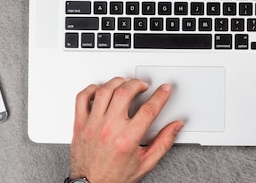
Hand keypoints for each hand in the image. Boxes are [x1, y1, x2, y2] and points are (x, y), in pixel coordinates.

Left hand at [69, 78, 183, 182]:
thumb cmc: (115, 176)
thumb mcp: (146, 163)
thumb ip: (163, 142)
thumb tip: (175, 126)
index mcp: (127, 140)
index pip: (148, 109)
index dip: (160, 96)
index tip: (164, 89)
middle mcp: (109, 129)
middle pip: (125, 92)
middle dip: (138, 84)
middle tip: (143, 86)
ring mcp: (92, 125)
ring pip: (104, 90)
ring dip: (117, 82)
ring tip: (125, 85)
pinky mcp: (79, 124)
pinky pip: (82, 98)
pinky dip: (91, 89)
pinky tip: (101, 90)